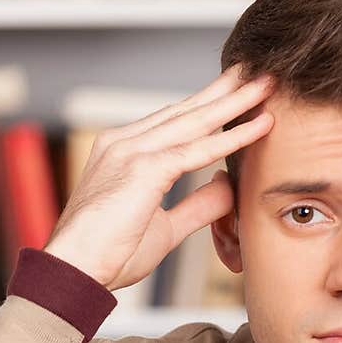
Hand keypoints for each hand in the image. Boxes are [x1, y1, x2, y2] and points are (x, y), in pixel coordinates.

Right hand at [43, 63, 275, 290]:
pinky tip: (258, 127)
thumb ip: (196, 206)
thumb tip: (226, 187)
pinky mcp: (142, 169)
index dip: (207, 108)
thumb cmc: (109, 256)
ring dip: (235, 102)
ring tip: (267, 86)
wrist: (73, 271)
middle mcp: (125, 142)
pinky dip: (230, 138)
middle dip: (225, 90)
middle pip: (186, 110)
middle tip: (259, 71)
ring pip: (195, 121)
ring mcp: (131, 151)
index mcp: (123, 151)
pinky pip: (196, 150)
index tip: (235, 93)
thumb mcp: (164, 228)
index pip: (173, 122)